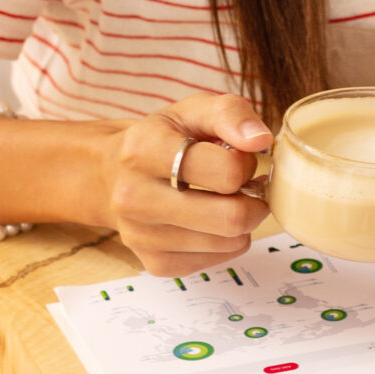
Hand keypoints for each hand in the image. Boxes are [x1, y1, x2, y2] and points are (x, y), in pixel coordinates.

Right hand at [101, 93, 273, 275]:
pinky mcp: (155, 263)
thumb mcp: (193, 110)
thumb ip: (231, 114)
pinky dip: (226, 240)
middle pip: (231, 217)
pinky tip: (209, 219)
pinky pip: (219, 259)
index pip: (227, 173)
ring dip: (242, 221)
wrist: (113, 174)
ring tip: (224, 200)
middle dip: (253, 201)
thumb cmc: (163, 139)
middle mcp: (134, 197)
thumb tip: (261, 140)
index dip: (245, 164)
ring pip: (230, 242)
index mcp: (143, 150)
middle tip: (244, 186)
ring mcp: (141, 236)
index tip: (236, 157)